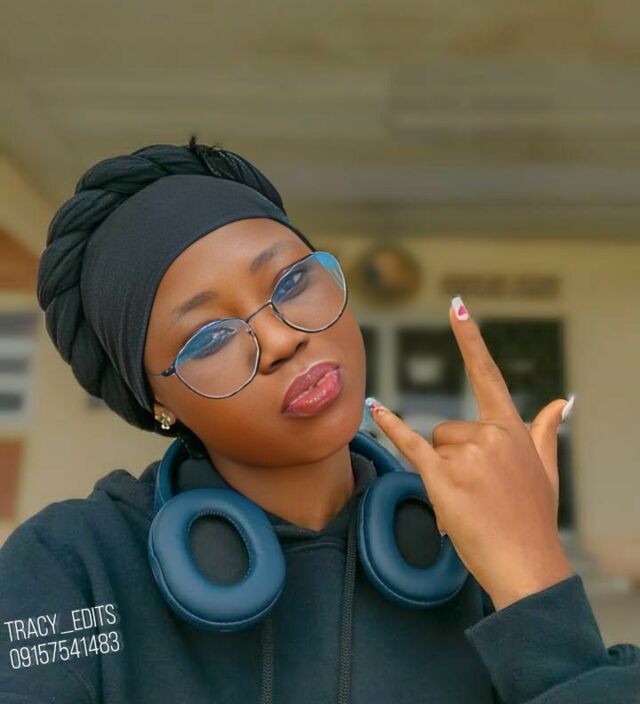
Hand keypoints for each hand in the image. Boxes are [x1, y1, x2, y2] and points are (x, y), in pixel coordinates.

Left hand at [366, 296, 575, 610]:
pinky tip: (375, 409)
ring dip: (444, 472)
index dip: (470, 339)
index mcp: (511, 429)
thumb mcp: (545, 471)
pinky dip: (391, 428)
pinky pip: (411, 444)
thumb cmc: (533, 518)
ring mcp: (467, 455)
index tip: (456, 305)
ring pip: (435, 446)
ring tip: (469, 502)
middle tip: (478, 492)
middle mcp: (490, 434)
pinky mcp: (443, 477)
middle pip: (449, 428)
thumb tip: (562, 402)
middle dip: (454, 457)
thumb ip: (546, 431)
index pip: (487, 374)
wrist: (527, 564)